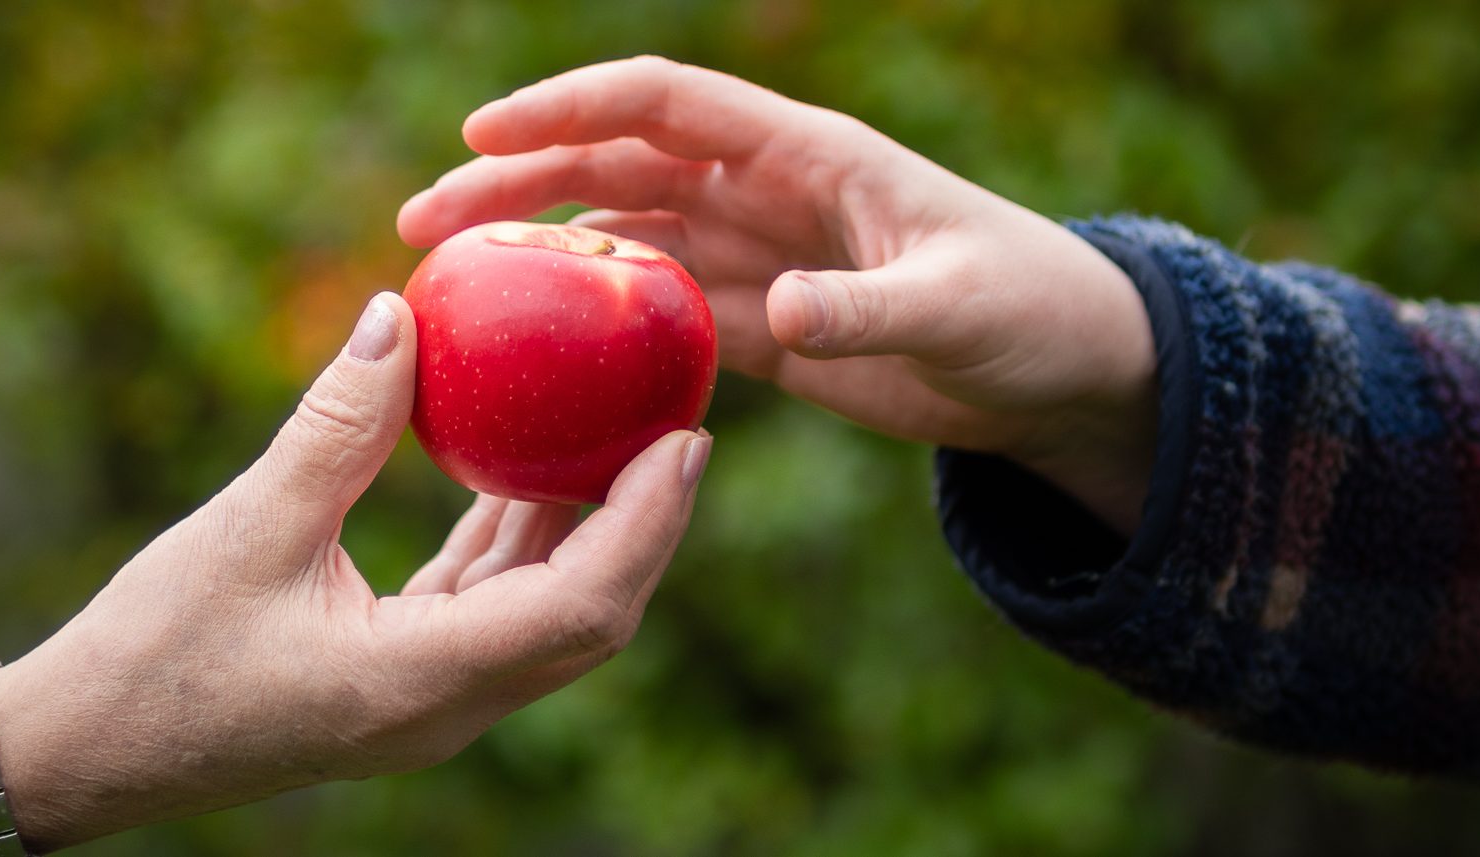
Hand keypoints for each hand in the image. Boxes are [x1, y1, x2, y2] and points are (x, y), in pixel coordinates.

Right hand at [0, 292, 711, 853]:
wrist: (85, 750)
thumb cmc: (155, 651)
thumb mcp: (250, 526)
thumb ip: (339, 424)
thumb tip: (401, 315)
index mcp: (420, 681)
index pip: (582, 607)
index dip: (648, 524)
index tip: (686, 439)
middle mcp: (443, 707)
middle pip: (586, 620)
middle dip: (642, 528)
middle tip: (672, 428)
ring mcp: (422, 703)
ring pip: (540, 618)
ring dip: (580, 534)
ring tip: (611, 434)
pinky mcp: (395, 684)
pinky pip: (484, 614)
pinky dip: (511, 546)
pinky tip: (513, 474)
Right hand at [398, 56, 1156, 531]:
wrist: (1059, 369)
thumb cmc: (1027, 309)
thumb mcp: (957, 307)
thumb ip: (870, 309)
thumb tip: (782, 314)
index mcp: (802, 152)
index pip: (662, 104)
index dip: (567, 108)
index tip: (480, 138)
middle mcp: (760, 193)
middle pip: (611, 166)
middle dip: (513, 184)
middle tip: (420, 225)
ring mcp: (752, 258)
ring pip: (617, 241)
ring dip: (536, 259)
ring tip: (452, 291)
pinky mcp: (758, 325)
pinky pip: (655, 318)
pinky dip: (593, 333)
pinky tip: (534, 362)